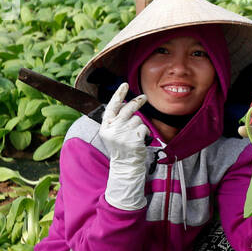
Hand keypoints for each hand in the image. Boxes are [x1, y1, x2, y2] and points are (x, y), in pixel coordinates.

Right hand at [98, 83, 149, 210]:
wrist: (126, 165)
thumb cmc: (122, 148)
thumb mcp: (113, 133)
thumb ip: (117, 120)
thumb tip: (125, 104)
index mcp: (106, 127)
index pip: (111, 107)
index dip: (118, 95)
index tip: (124, 85)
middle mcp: (112, 129)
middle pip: (127, 109)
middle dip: (137, 101)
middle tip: (144, 97)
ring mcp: (123, 134)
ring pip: (138, 119)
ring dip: (140, 126)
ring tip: (135, 136)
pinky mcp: (133, 138)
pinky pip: (144, 128)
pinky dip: (145, 133)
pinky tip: (141, 141)